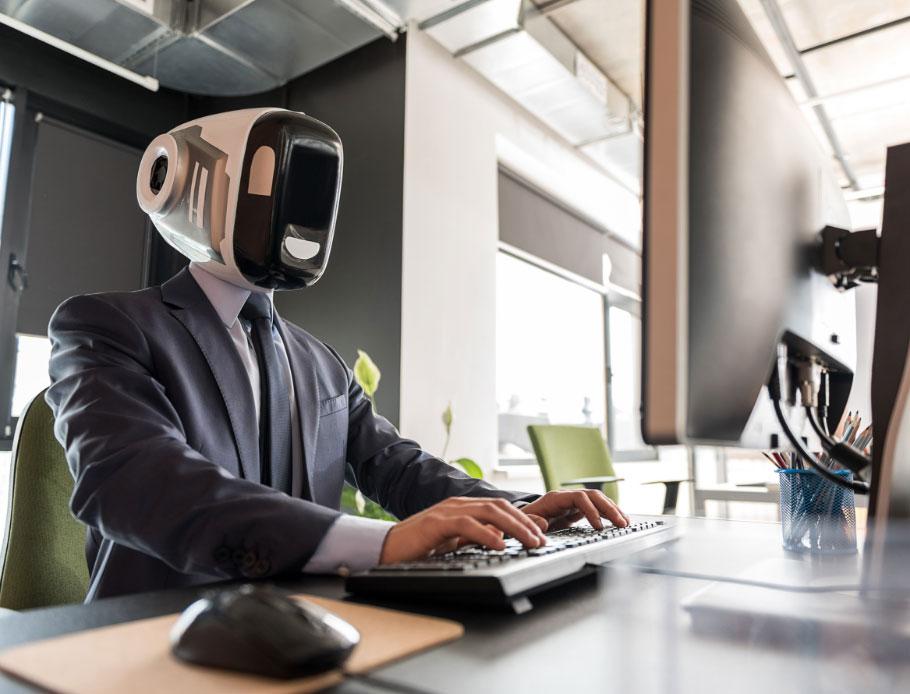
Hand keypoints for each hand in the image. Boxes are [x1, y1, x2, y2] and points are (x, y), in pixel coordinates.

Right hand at [379, 497, 547, 564]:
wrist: (385, 549)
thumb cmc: (419, 548)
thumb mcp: (454, 544)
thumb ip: (475, 539)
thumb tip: (504, 542)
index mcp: (464, 508)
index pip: (501, 508)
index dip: (524, 519)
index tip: (542, 532)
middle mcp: (458, 505)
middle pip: (500, 507)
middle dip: (525, 522)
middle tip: (543, 539)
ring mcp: (446, 512)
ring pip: (489, 511)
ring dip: (514, 526)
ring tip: (531, 541)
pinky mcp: (435, 524)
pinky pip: (466, 525)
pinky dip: (486, 534)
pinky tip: (500, 545)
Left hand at [521, 489, 629, 531]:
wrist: (524, 520)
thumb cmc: (525, 521)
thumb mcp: (526, 521)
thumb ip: (532, 522)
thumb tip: (543, 524)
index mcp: (556, 498)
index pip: (579, 497)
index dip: (591, 510)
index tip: (599, 527)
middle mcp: (567, 497)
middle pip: (593, 496)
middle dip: (609, 509)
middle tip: (621, 524)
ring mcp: (573, 502)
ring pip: (598, 500)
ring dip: (613, 510)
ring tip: (625, 523)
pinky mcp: (577, 510)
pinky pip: (597, 508)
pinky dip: (608, 514)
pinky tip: (618, 521)